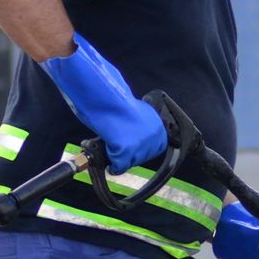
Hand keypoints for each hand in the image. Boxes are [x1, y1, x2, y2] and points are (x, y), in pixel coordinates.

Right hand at [40, 33, 167, 171]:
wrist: (101, 92)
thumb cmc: (111, 97)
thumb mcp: (134, 111)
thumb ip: (139, 125)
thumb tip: (136, 137)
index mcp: (157, 122)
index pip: (155, 149)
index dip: (138, 147)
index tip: (128, 143)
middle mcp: (154, 134)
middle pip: (141, 158)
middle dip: (128, 153)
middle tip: (116, 140)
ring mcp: (141, 143)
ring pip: (129, 162)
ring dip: (119, 155)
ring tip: (111, 139)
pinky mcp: (126, 150)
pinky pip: (118, 166)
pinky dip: (110, 161)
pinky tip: (106, 147)